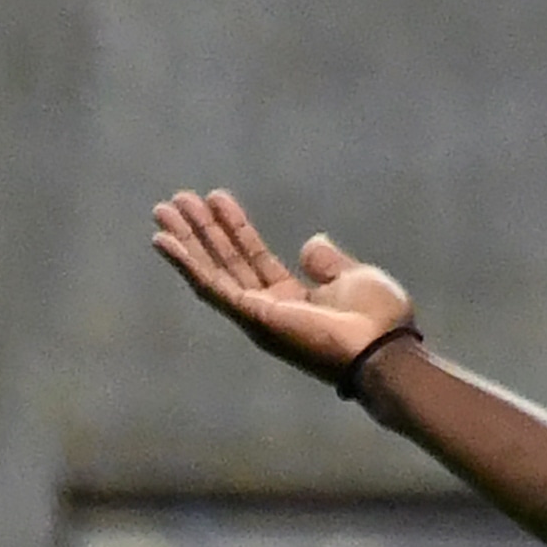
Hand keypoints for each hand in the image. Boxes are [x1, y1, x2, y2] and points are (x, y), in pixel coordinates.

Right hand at [151, 190, 414, 386]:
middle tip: (176, 200)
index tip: (217, 198)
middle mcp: (271, 308)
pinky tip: (163, 240)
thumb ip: (328, 263)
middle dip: (201, 231)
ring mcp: (257, 314)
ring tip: (162, 210)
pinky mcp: (251, 317)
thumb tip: (312, 244)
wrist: (383, 348)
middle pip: (227, 262)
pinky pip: (211, 287)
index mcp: (295, 299)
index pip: (255, 257)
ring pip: (212, 271)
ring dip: (186, 241)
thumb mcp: (355, 278)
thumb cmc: (378, 318)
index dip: (235, 227)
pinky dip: (186, 263)